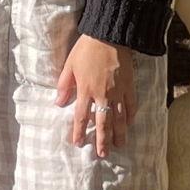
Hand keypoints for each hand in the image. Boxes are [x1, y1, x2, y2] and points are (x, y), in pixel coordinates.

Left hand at [55, 34, 133, 157]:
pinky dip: (130, 116)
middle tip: (102, 154)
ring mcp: (118, 91)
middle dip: (102, 140)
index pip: (81, 116)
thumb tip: (58, 103)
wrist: (109, 35)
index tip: (78, 143)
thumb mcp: (70, 65)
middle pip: (102, 123)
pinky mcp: (129, 85)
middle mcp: (102, 94)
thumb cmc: (87, 49)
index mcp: (85, 90)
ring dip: (118, 133)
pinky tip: (129, 124)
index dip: (79, 131)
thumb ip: (64, 85)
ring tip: (119, 145)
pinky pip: (130, 105)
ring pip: (118, 118)